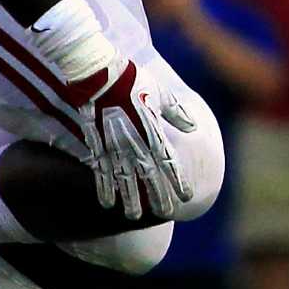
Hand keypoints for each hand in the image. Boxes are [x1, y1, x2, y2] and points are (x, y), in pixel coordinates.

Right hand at [30, 0, 195, 220]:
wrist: (98, 71)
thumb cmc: (132, 78)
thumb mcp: (160, 92)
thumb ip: (176, 112)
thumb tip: (193, 127)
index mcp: (151, 129)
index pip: (169, 161)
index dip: (177, 180)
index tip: (186, 196)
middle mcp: (134, 141)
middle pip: (149, 175)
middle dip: (158, 196)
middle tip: (166, 214)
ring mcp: (113, 144)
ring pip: (124, 179)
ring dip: (130, 199)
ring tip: (134, 217)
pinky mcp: (95, 143)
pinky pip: (99, 171)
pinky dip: (103, 188)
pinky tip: (106, 204)